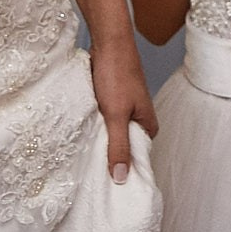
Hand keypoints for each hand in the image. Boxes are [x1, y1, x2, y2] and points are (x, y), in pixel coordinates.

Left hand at [90, 33, 157, 184]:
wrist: (108, 42)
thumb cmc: (117, 75)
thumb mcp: (116, 115)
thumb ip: (119, 146)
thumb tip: (122, 178)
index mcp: (149, 124)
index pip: (138, 158)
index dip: (123, 172)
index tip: (107, 189)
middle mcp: (139, 119)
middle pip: (124, 147)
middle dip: (108, 158)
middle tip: (89, 176)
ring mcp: (125, 110)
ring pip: (111, 134)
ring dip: (99, 142)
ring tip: (83, 158)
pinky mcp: (111, 102)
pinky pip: (103, 123)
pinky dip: (94, 129)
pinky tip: (81, 135)